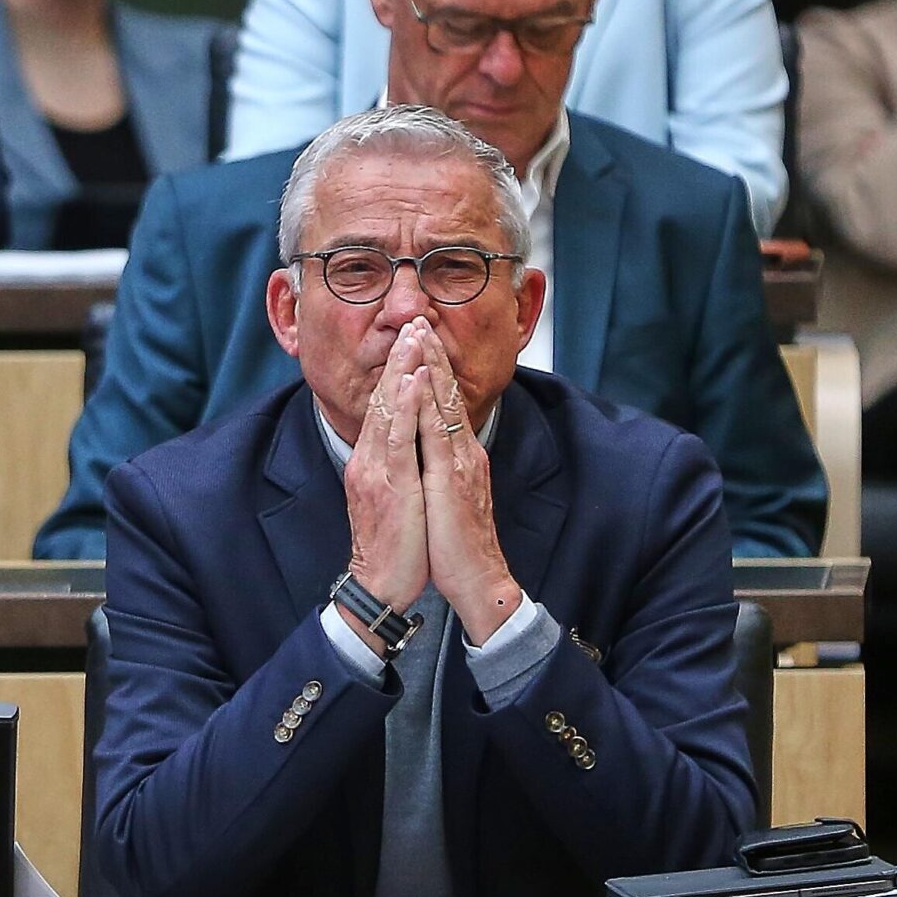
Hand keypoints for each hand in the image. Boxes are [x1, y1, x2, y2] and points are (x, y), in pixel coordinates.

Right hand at [340, 322, 430, 653]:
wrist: (381, 585)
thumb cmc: (394, 546)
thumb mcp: (393, 498)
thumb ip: (394, 467)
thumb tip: (405, 446)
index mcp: (370, 462)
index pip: (383, 407)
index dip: (397, 372)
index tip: (412, 340)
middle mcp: (367, 460)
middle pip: (382, 399)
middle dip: (399, 358)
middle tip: (413, 320)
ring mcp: (375, 470)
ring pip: (388, 410)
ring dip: (401, 370)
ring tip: (414, 336)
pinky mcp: (389, 484)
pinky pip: (396, 438)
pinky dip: (403, 405)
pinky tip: (411, 380)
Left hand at [411, 321, 521, 641]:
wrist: (478, 580)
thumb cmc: (458, 543)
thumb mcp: (447, 496)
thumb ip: (440, 469)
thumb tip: (428, 450)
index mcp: (460, 456)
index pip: (444, 402)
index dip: (432, 369)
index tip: (419, 337)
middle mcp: (463, 452)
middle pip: (446, 393)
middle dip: (431, 354)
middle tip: (418, 317)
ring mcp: (460, 463)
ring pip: (444, 404)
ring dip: (431, 366)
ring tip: (419, 333)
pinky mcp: (452, 479)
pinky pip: (436, 434)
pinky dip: (428, 404)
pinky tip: (419, 381)